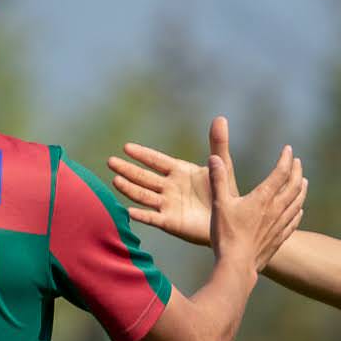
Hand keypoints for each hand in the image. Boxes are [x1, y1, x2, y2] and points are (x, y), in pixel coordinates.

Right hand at [106, 126, 218, 247]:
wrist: (229, 218)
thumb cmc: (224, 190)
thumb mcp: (222, 165)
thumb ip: (218, 143)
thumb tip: (220, 117)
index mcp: (179, 171)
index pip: (156, 161)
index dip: (142, 154)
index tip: (127, 147)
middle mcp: (169, 187)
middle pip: (144, 177)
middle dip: (128, 170)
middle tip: (110, 162)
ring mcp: (168, 204)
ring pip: (144, 195)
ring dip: (130, 188)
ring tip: (115, 180)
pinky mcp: (171, 222)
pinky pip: (153, 218)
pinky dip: (142, 215)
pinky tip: (129, 212)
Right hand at [203, 117, 304, 273]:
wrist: (237, 266)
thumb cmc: (226, 235)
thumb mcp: (219, 204)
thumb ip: (217, 180)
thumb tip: (214, 157)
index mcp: (262, 198)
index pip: (280, 173)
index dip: (286, 159)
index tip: (288, 149)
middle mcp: (275, 210)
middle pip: (294, 186)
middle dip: (297, 171)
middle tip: (297, 162)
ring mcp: (279, 225)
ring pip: (297, 203)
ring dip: (301, 190)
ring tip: (303, 181)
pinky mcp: (279, 239)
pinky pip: (294, 222)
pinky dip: (298, 212)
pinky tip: (299, 210)